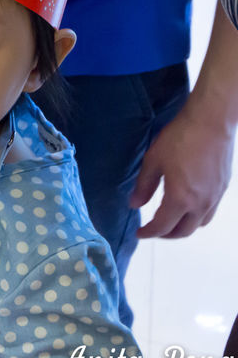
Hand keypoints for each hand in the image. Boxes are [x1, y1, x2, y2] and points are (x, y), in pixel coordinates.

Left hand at [130, 102, 233, 238]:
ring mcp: (215, 196)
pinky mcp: (223, 188)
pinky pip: (210, 211)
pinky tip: (187, 206)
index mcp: (181, 198)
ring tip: (170, 221)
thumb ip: (143, 186)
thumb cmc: (180, 138)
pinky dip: (197, 216)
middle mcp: (201, 203)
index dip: (149, 233)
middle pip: (184, 231)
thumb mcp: (153, 161)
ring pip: (200, 224)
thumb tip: (134, 204)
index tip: (139, 233)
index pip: (163, 226)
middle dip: (166, 235)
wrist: (211, 121)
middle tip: (153, 230)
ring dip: (184, 228)